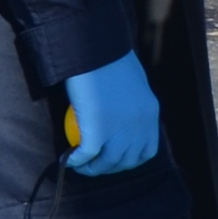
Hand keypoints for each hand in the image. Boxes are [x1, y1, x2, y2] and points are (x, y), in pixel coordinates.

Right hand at [61, 54, 162, 176]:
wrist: (95, 50)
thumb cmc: (109, 59)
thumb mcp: (131, 82)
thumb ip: (130, 101)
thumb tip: (119, 114)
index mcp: (150, 113)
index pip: (147, 149)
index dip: (130, 159)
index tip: (115, 158)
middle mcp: (140, 126)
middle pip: (127, 161)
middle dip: (110, 168)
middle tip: (94, 165)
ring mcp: (120, 131)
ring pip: (108, 163)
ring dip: (92, 169)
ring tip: (80, 165)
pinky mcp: (98, 132)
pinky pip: (86, 155)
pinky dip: (76, 161)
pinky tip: (67, 160)